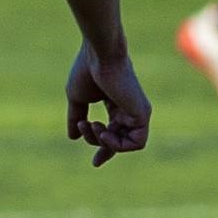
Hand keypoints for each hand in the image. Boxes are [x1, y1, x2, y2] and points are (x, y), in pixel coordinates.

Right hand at [67, 43, 150, 166]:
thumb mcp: (77, 98)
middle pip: (118, 140)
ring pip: (125, 143)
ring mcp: (138, 112)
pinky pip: (137, 143)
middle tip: (85, 126)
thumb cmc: (87, 70)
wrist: (99, 54)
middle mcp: (129, 109)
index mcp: (116, 104)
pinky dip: (119, 145)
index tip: (95, 163)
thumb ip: (76, 117)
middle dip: (99, 144)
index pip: (113, 132)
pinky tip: (105, 132)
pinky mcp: (143, 114)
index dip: (104, 148)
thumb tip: (73, 137)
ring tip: (93, 125)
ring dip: (105, 142)